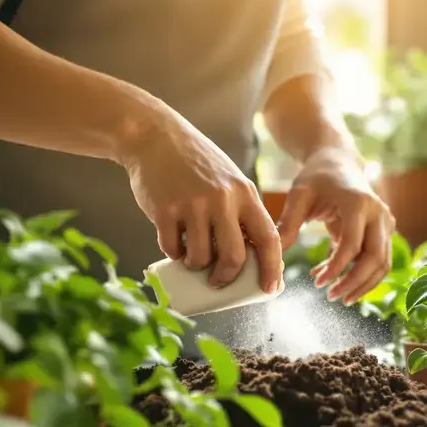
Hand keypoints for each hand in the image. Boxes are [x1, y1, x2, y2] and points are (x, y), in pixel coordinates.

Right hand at [123, 114, 282, 292]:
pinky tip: (172, 240)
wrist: (155, 136)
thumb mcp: (229, 181)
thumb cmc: (196, 164)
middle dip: (226, 277)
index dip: (272, 268)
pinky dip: (173, 252)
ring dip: (195, 265)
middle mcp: (223, 200)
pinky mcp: (165, 210)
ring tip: (190, 254)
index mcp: (245, 193)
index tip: (270, 289)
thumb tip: (246, 260)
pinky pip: (172, 248)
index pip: (268, 238)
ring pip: (200, 258)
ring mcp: (193, 205)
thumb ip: (240, 212)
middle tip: (217, 282)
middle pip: (234, 257)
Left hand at [278, 147, 393, 302]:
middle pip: (376, 257)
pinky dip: (363, 274)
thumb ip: (287, 224)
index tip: (318, 282)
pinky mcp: (386, 230)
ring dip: (362, 284)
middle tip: (331, 297)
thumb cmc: (316, 177)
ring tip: (337, 295)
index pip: (353, 243)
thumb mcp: (298, 195)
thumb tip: (274, 257)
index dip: (337, 267)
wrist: (339, 161)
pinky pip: (379, 259)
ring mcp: (386, 221)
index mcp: (358, 202)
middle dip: (354, 282)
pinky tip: (338, 279)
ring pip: (383, 263)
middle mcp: (378, 212)